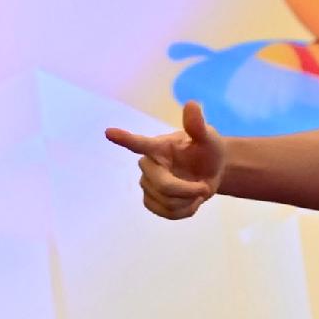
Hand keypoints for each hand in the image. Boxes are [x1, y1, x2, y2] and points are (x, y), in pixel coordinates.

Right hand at [103, 103, 229, 221]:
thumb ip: (197, 126)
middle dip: (188, 190)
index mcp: (158, 147)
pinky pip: (167, 214)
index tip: (109, 133)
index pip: (139, 143)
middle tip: (206, 187)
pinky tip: (190, 201)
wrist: (210, 172)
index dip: (124, 138)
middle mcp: (147, 165)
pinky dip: (185, 211)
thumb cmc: (206, 151)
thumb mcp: (208, 138)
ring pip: (167, 203)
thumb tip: (192, 104)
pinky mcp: (151, 201)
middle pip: (163, 185)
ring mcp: (147, 184)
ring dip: (189, 201)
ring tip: (197, 191)